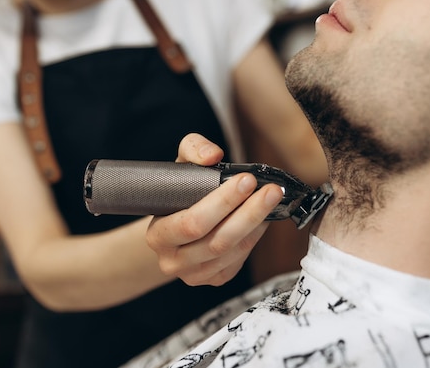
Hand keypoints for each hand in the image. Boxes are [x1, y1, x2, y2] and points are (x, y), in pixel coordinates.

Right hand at [146, 133, 283, 285]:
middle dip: (249, 213)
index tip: (247, 179)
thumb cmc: (177, 196)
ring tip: (271, 201)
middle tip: (271, 190)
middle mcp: (172, 261)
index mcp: (158, 236)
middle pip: (217, 241)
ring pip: (232, 252)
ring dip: (256, 224)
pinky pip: (239, 260)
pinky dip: (255, 237)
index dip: (222, 202)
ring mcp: (194, 275)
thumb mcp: (179, 166)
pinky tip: (263, 218)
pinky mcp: (214, 279)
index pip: (192, 223)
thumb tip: (213, 155)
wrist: (173, 226)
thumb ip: (193, 150)